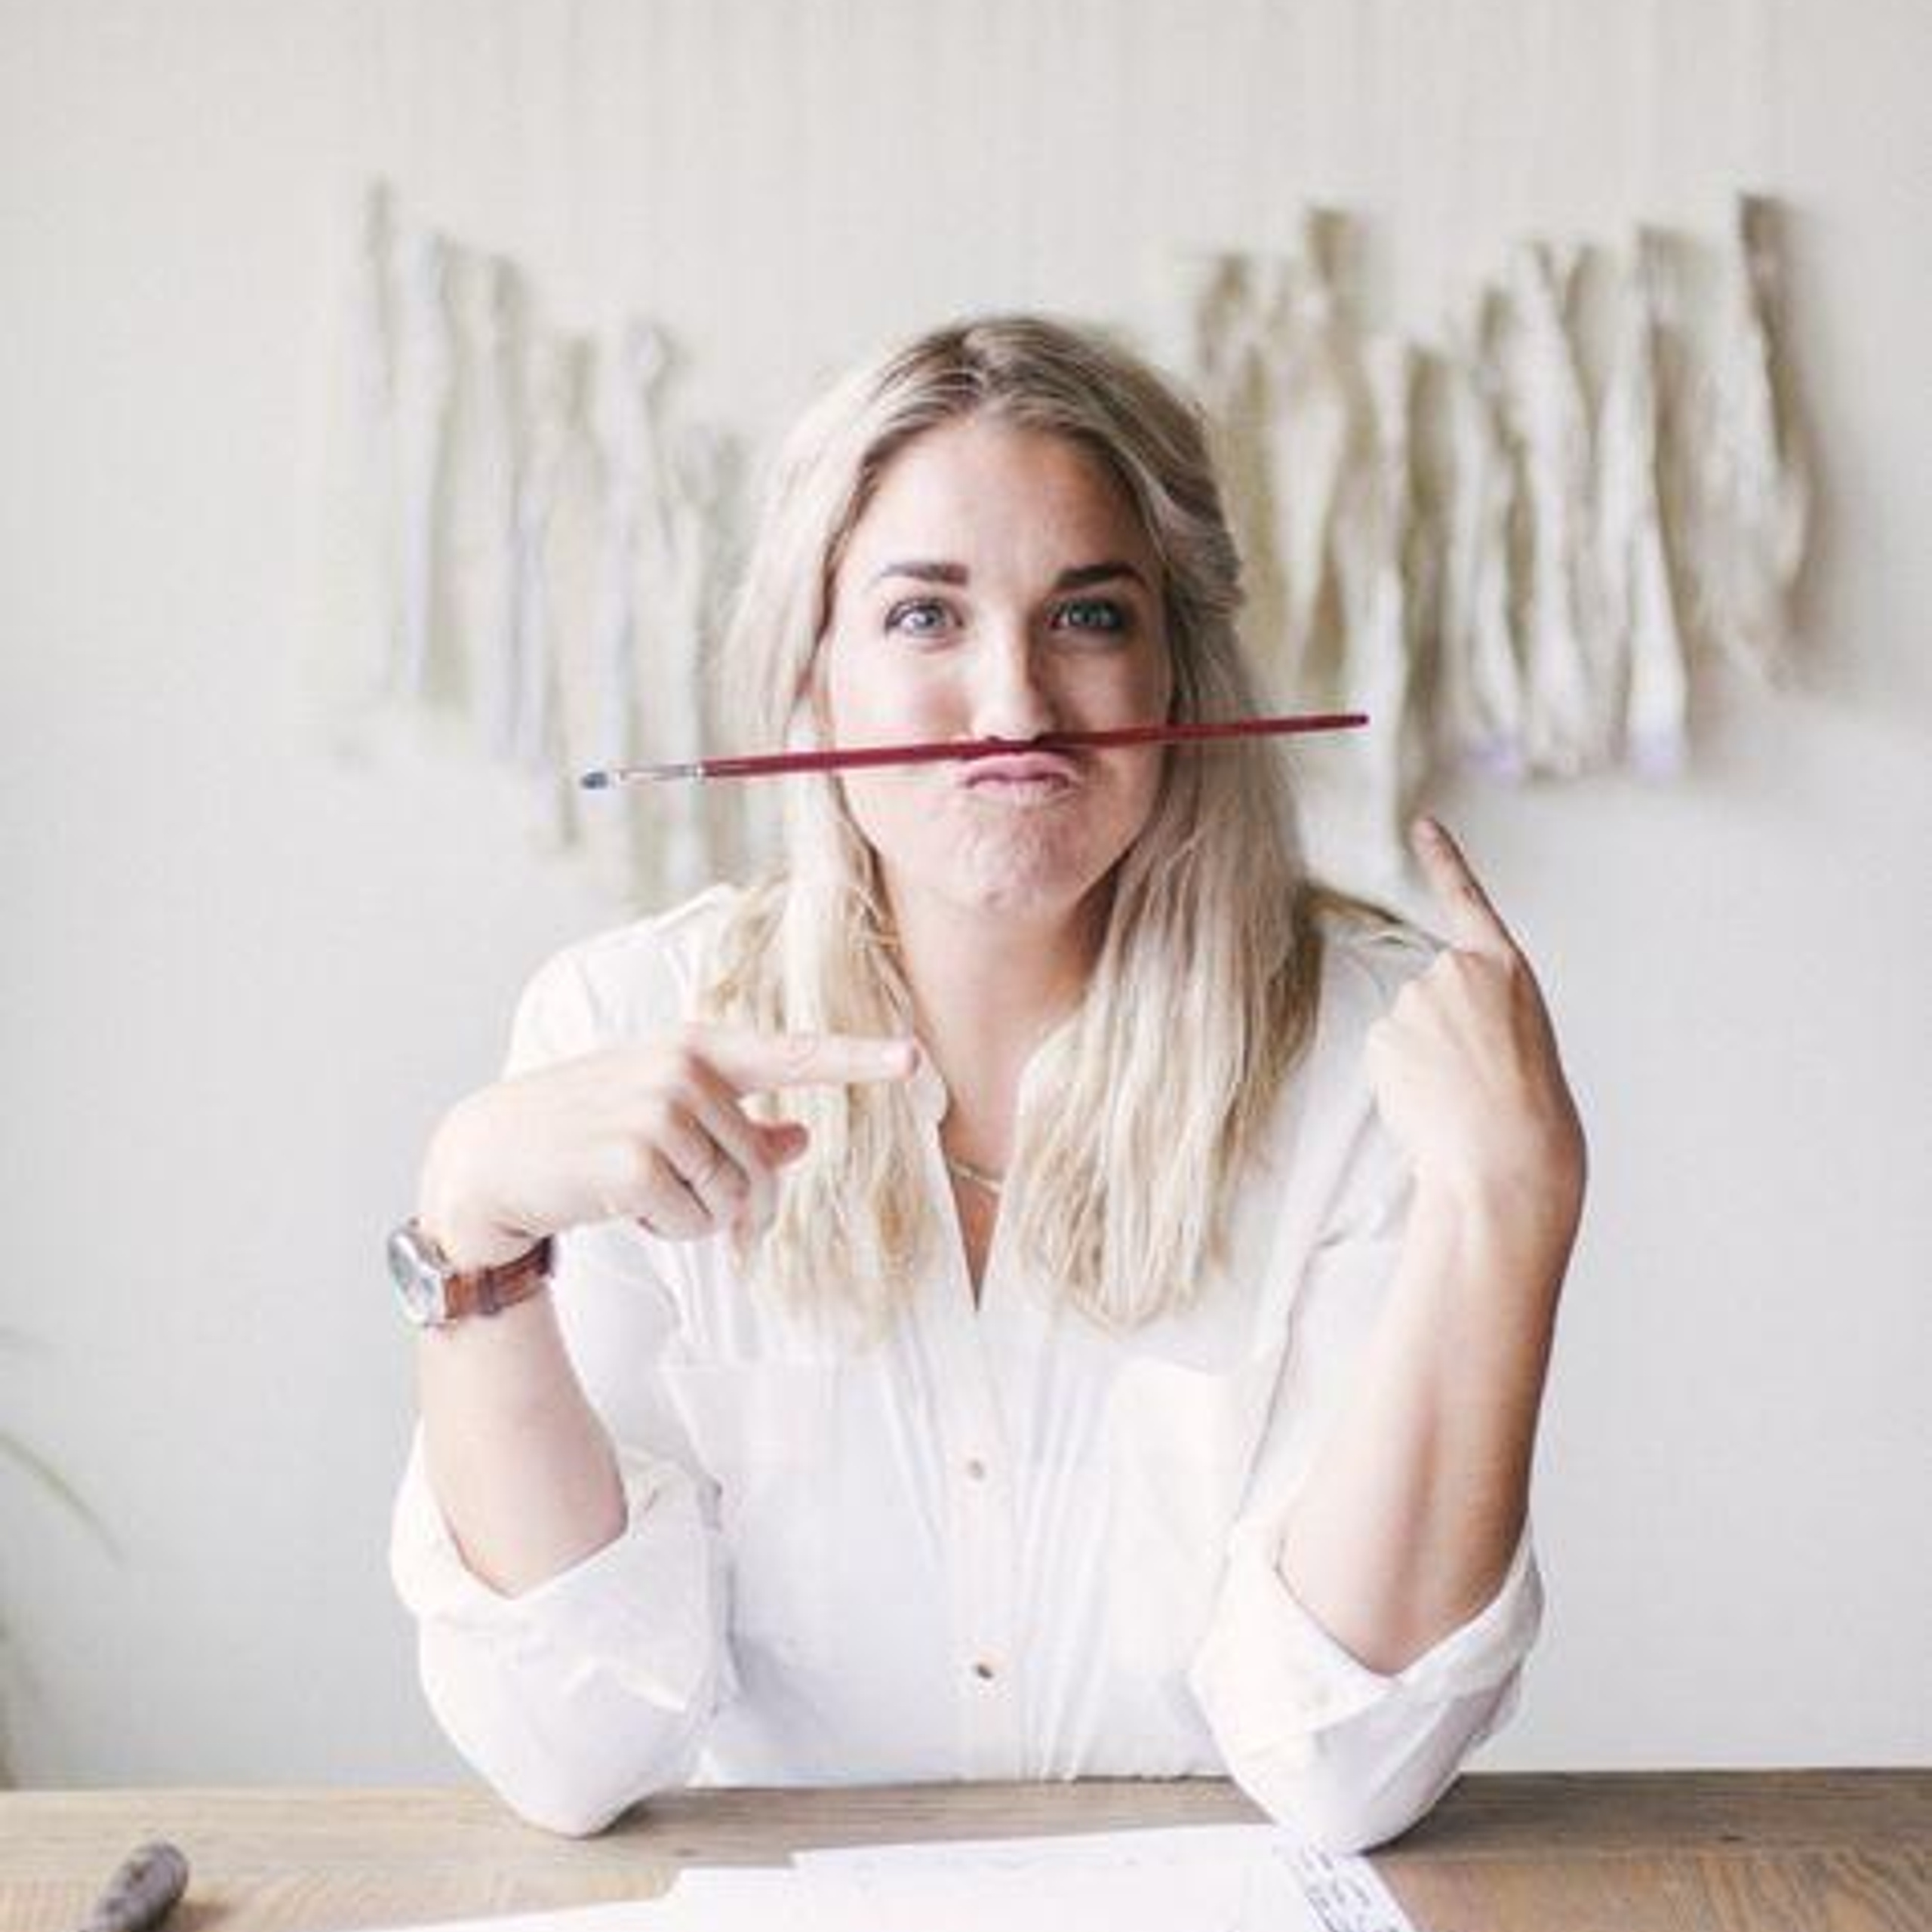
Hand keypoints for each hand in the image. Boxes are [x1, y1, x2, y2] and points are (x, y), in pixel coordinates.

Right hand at [419, 1024, 918, 1268]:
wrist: (493, 1157)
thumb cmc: (585, 1132)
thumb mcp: (662, 1114)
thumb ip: (736, 1126)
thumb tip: (800, 1140)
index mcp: (697, 1048)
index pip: (790, 1053)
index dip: (856, 1058)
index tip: (912, 1059)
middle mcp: (684, 1069)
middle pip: (762, 1166)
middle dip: (730, 1199)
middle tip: (674, 1195)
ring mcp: (658, 1110)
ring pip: (731, 1197)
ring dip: (691, 1215)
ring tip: (637, 1190)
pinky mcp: (634, 1159)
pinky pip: (695, 1223)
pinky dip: (667, 1230)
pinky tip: (622, 1205)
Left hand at [1364, 818, 1586, 1238]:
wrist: (1507, 1160)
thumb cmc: (1530, 1115)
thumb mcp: (1523, 1041)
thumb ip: (1480, 1014)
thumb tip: (1428, 1030)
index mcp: (1506, 968)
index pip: (1466, 900)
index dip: (1443, 860)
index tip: (1422, 825)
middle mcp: (1455, 970)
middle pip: (1431, 994)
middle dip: (1443, 1031)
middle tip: (1474, 1076)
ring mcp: (1415, 998)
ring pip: (1408, 1027)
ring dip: (1423, 1059)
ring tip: (1458, 1095)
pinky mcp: (1384, 1033)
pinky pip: (1387, 1055)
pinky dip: (1402, 1079)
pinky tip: (1430, 1102)